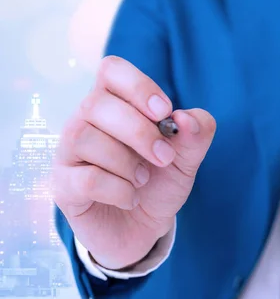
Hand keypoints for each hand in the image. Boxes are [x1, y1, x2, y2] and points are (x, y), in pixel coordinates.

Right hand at [53, 56, 215, 269]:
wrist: (145, 228)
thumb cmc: (159, 183)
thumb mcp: (187, 158)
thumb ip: (196, 133)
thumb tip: (187, 117)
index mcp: (115, 104)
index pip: (111, 70)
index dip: (138, 86)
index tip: (164, 112)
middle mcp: (85, 121)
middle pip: (97, 103)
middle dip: (141, 132)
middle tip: (165, 158)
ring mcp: (69, 153)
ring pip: (86, 138)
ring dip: (127, 163)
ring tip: (143, 180)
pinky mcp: (64, 186)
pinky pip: (87, 179)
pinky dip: (120, 190)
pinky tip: (130, 198)